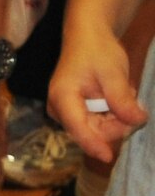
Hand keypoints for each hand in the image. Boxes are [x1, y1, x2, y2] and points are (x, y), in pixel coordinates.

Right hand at [49, 16, 148, 164]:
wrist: (87, 38)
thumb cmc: (97, 51)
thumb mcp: (113, 73)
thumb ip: (122, 100)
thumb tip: (137, 121)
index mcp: (63, 99)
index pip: (79, 128)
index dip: (94, 144)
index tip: (108, 157)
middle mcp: (59, 110)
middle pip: (89, 131)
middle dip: (115, 123)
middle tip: (134, 103)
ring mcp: (65, 113)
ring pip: (94, 128)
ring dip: (114, 117)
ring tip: (123, 92)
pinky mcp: (72, 113)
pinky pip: (94, 122)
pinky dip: (110, 114)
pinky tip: (115, 97)